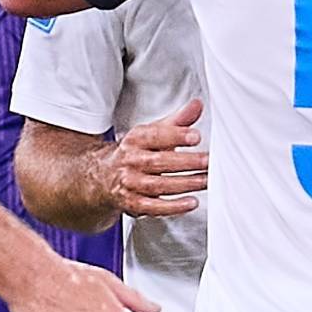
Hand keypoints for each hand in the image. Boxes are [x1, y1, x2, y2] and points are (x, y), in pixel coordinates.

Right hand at [100, 99, 207, 216]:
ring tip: (207, 180)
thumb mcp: (153, 133)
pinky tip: (191, 202)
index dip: (176, 135)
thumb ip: (177, 121)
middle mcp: (130, 161)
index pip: (155, 135)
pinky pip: (153, 207)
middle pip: (160, 161)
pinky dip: (173, 207)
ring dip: (186, 184)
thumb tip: (197, 105)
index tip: (196, 136)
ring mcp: (130, 184)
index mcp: (135, 140)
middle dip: (187, 162)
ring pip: (159, 185)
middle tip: (209, 161)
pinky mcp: (132, 203)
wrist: (101, 177)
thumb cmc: (135, 153)